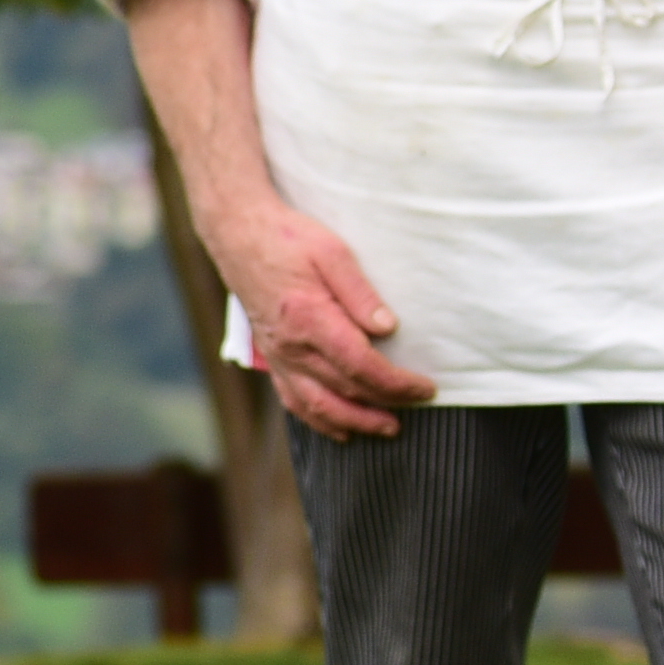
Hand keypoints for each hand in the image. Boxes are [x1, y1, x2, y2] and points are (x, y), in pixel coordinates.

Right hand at [220, 194, 436, 436]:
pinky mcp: (272, 356)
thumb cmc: (288, 238)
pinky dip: (317, 419)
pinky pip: (293, 399)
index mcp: (309, 320)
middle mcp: (290, 346)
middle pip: (344, 389)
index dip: (396, 384)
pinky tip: (339, 428)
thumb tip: (389, 327)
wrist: (238, 235)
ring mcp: (278, 355)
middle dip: (384, 404)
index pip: (361, 365)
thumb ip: (361, 293)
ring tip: (386, 429)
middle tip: (418, 407)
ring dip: (353, 422)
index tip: (425, 389)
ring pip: (316, 404)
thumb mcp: (333, 253)